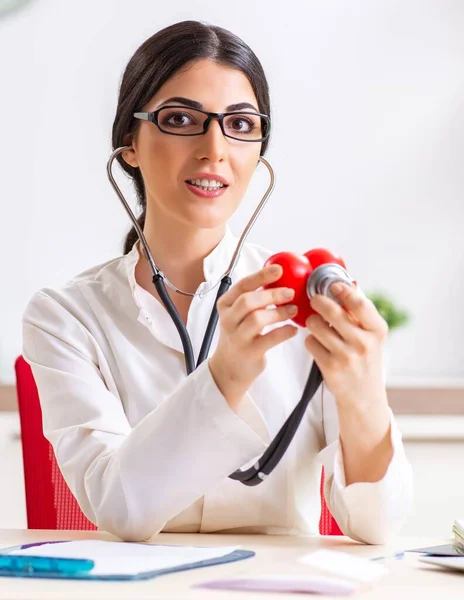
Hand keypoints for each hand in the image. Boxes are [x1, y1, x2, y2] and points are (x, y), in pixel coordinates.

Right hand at [209, 264, 297, 409]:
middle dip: (272, 294)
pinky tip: (293, 330)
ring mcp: (237, 337)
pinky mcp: (248, 352)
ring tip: (293, 310)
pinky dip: (283, 332)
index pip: (242, 285)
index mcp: (226, 305)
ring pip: (257, 319)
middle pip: (248, 301)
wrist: (229, 367)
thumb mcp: (239, 314)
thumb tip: (280, 280)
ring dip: (279, 313)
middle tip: (290, 292)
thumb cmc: (239, 335)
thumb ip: (254, 298)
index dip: (261, 276)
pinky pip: (268, 339)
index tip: (278, 269)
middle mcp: (228, 320)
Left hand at [305, 282, 388, 407]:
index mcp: (377, 331)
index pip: (359, 304)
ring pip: (316, 325)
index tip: (333, 285)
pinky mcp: (330, 367)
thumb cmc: (366, 360)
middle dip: (319, 301)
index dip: (344, 290)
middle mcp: (363, 343)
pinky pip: (310, 342)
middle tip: (315, 300)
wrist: (363, 396)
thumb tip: (350, 284)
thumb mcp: (372, 336)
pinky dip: (311, 340)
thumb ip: (361, 312)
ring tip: (318, 325)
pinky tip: (319, 345)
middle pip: (332, 311)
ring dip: (313, 322)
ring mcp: (346, 356)